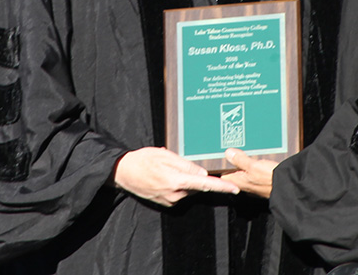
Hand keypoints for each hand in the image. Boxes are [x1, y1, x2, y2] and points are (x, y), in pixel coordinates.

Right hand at [112, 147, 239, 206]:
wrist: (122, 172)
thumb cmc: (143, 160)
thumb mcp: (165, 156)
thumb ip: (185, 165)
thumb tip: (202, 174)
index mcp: (177, 181)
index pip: (205, 185)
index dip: (222, 187)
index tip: (235, 189)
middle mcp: (175, 194)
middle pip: (197, 186)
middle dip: (197, 176)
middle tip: (181, 164)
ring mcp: (170, 200)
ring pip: (188, 189)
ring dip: (185, 179)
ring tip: (168, 167)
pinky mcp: (165, 202)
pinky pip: (179, 192)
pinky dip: (177, 184)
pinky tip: (164, 175)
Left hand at [220, 148, 276, 198]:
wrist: (288, 187)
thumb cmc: (271, 179)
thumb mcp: (254, 166)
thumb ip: (240, 159)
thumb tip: (228, 153)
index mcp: (239, 181)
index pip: (223, 176)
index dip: (221, 168)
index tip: (219, 158)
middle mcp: (245, 185)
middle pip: (233, 175)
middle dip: (232, 165)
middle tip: (231, 153)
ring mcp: (253, 185)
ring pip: (244, 174)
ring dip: (243, 165)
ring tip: (242, 154)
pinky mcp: (262, 183)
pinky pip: (253, 174)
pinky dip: (253, 167)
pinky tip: (256, 162)